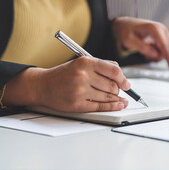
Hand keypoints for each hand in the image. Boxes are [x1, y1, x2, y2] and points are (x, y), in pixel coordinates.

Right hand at [3, 57, 129, 111]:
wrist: (42, 86)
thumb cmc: (63, 74)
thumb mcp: (80, 63)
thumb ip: (101, 65)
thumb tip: (121, 73)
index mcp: (85, 63)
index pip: (113, 71)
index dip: (123, 79)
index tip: (127, 84)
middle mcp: (82, 76)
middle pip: (112, 85)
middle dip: (118, 90)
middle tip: (119, 91)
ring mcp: (80, 91)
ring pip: (108, 97)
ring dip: (117, 99)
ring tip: (121, 99)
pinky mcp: (77, 104)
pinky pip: (101, 106)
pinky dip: (113, 107)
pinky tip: (119, 105)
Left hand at [112, 17, 168, 68]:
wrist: (126, 25)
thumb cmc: (126, 32)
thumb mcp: (129, 41)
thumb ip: (142, 48)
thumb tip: (155, 55)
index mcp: (153, 28)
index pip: (163, 44)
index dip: (167, 56)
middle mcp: (161, 28)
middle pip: (167, 48)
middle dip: (159, 56)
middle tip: (146, 57)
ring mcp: (163, 31)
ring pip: (167, 48)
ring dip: (159, 54)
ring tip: (146, 54)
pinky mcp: (164, 35)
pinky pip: (166, 47)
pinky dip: (159, 52)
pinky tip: (150, 52)